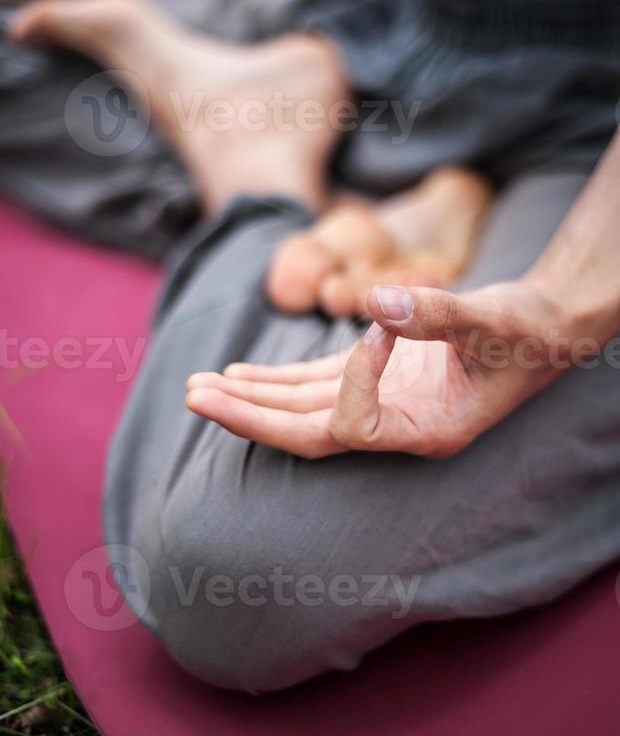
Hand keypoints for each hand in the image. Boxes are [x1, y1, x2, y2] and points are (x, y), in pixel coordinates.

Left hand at [186, 280, 565, 457]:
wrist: (541, 327)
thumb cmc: (528, 330)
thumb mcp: (493, 322)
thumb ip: (438, 314)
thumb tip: (377, 302)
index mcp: (426, 431)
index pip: (359, 424)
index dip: (352, 380)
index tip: (379, 328)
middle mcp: (395, 427)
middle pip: (308, 433)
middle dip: (251, 416)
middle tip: (194, 398)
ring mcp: (381, 403)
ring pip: (302, 409)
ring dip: (251, 398)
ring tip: (197, 389)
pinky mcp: (374, 377)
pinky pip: (314, 385)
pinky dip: (276, 380)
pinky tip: (237, 375)